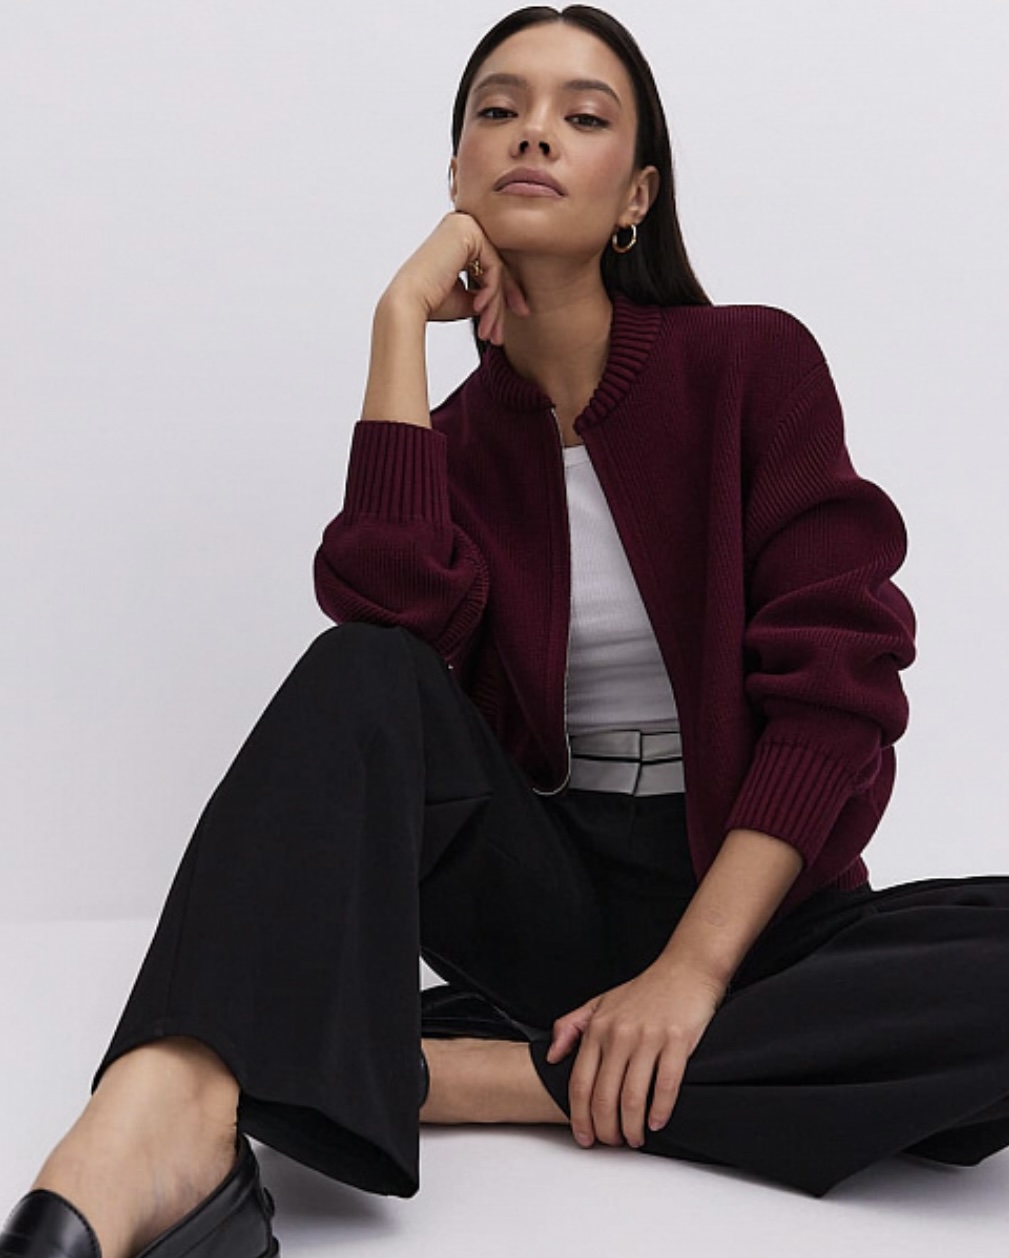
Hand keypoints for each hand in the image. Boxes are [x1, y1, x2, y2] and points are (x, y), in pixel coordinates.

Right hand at [382, 211, 528, 344]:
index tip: (518, 313)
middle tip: (501, 332)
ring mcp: (464, 224)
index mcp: (458, 236)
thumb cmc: (429, 302)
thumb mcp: (466, 297)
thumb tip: (505, 299)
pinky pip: (493, 267)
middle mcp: (461, 225)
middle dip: (503, 303)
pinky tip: (478, 308)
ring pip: (496, 269)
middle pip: (496, 266)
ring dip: (495, 304)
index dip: (505, 293)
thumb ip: (486, 292)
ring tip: (489, 329)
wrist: (408, 303)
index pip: (491, 264)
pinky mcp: (468, 232)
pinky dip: (491, 292)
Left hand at [547, 960, 725, 1148]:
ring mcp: (648, 1038)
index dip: (580, 1117)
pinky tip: (658, 1123)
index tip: (584, 1137)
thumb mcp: (600, 1002)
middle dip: (606, 1129)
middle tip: (612, 1143)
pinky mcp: (677, 1041)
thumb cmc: (644, 990)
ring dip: (632, 1127)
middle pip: (604, 1097)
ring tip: (635, 1138)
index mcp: (598, 1028)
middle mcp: (620, 1034)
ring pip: (633, 1097)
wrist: (685, 969)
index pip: (580, 1083)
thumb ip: (571, 1027)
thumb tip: (551, 1056)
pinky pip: (666, 1086)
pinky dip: (660, 1111)